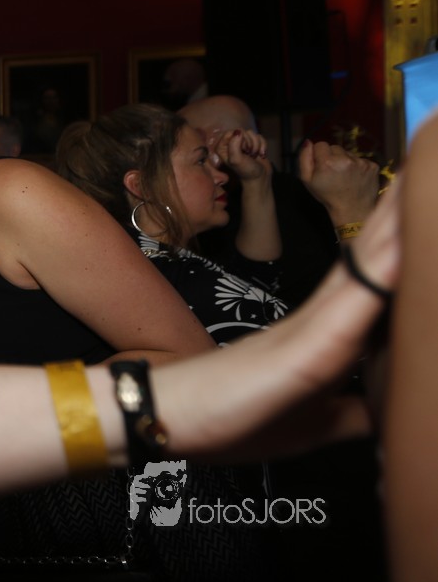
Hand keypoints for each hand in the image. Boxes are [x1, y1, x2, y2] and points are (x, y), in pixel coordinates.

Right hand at [153, 179, 399, 460]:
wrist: (169, 415)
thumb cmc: (232, 415)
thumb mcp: (315, 421)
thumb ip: (355, 412)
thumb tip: (392, 410)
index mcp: (327, 331)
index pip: (375, 276)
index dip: (401, 239)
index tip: (426, 196)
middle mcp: (322, 316)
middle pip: (374, 254)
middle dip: (404, 213)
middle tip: (433, 159)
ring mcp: (313, 326)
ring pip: (368, 266)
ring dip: (399, 224)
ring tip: (427, 175)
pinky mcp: (307, 351)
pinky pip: (352, 308)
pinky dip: (383, 272)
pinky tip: (406, 244)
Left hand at [214, 128, 270, 183]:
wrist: (260, 178)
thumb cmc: (246, 171)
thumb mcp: (236, 159)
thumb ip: (234, 145)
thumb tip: (238, 131)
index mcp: (221, 147)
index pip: (230, 132)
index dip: (239, 140)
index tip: (242, 151)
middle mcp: (230, 144)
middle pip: (241, 131)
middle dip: (249, 143)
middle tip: (248, 154)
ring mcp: (242, 143)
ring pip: (251, 133)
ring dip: (256, 145)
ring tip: (253, 155)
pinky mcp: (253, 143)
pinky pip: (259, 136)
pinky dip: (262, 145)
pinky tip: (260, 154)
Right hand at [297, 139, 379, 226]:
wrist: (353, 210)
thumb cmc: (327, 195)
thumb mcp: (307, 180)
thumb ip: (304, 158)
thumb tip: (308, 142)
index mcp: (327, 162)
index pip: (320, 144)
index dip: (319, 155)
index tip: (321, 167)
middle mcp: (345, 159)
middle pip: (335, 147)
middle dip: (332, 157)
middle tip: (333, 174)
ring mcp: (361, 162)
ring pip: (348, 153)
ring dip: (345, 162)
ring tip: (344, 177)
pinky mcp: (373, 166)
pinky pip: (360, 159)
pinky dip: (357, 167)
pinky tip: (355, 178)